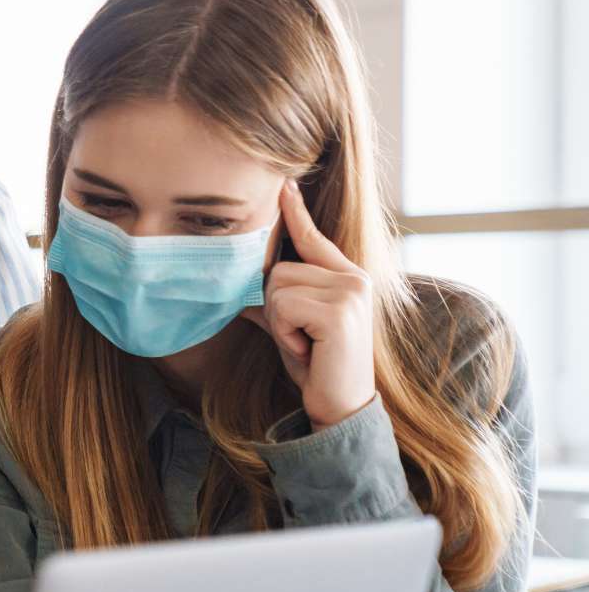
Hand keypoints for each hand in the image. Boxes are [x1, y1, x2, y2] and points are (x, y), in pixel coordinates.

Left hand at [242, 183, 375, 428]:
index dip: (295, 213)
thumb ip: (273, 302)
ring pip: (277, 285)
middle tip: (300, 337)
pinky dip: (284, 332)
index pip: (314, 238)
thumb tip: (238, 288)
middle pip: (278, 269)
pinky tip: (307, 349)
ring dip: (279, 321)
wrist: (341, 405)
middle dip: (275, 307)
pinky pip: (283, 305)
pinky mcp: (340, 311)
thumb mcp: (289, 327)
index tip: (283, 186)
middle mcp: (354, 278)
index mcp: (346, 277)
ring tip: (305, 342)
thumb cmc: (317, 365)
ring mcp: (351, 292)